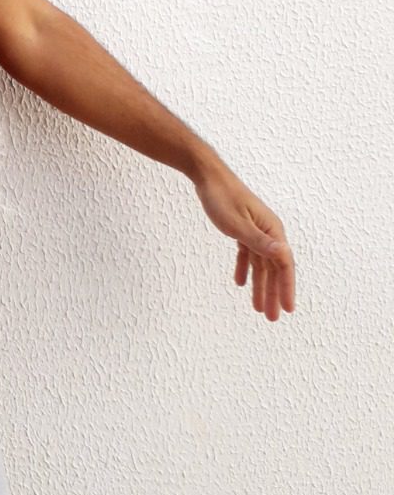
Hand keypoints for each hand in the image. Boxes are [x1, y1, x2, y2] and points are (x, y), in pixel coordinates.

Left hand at [192, 163, 295, 320]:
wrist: (208, 176)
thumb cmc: (222, 197)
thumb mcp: (238, 224)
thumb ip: (259, 242)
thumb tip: (284, 255)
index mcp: (272, 231)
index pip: (284, 265)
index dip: (286, 288)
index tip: (288, 310)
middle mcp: (268, 232)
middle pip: (273, 269)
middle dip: (273, 294)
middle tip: (272, 318)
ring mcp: (256, 230)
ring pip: (260, 264)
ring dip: (260, 286)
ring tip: (258, 309)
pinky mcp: (242, 228)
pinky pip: (247, 254)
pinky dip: (245, 269)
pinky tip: (240, 283)